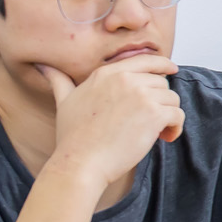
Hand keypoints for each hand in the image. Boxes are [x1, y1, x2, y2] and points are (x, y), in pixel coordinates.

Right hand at [39, 56, 183, 189]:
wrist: (81, 161)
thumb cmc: (73, 136)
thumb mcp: (64, 101)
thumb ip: (60, 81)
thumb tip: (44, 67)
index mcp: (107, 73)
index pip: (145, 60)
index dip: (162, 65)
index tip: (171, 70)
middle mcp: (125, 79)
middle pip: (161, 82)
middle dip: (160, 101)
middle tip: (150, 122)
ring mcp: (141, 95)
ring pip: (172, 98)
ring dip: (168, 116)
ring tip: (156, 133)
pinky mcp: (153, 113)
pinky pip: (178, 114)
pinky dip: (176, 127)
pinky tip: (164, 138)